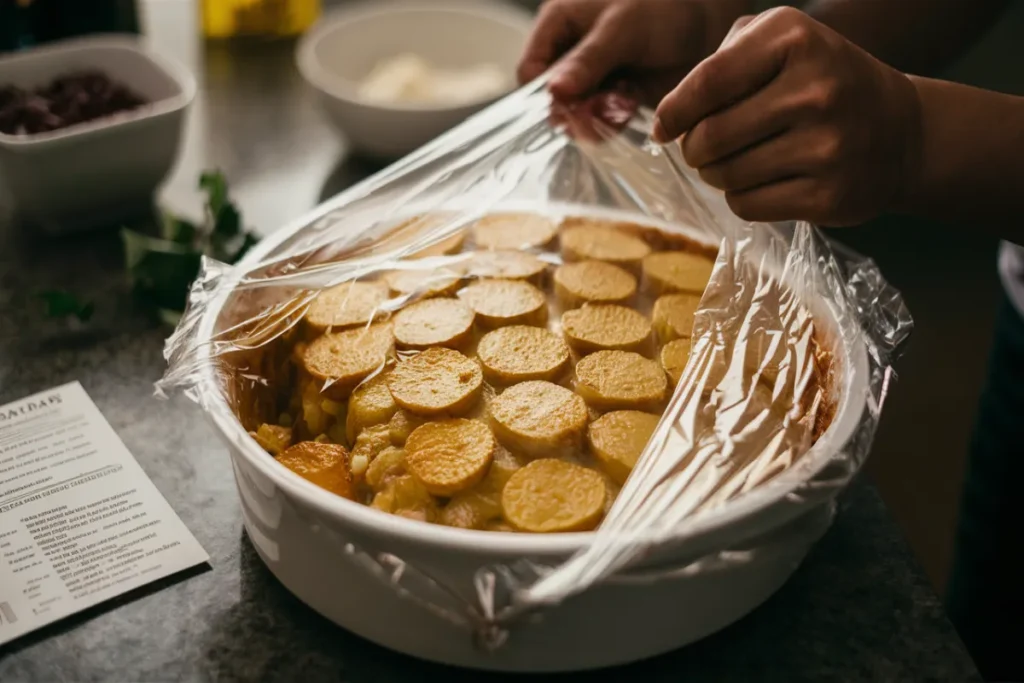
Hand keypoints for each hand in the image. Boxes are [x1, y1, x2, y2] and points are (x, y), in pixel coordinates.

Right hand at [518, 0, 748, 103]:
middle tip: (598, 110)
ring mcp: (594, 80)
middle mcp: (571, 56)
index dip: (543, 92)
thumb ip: (586, 60)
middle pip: (554, 98)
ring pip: (578, 114)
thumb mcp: (621, 27)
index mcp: (559, 26)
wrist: (708, 19)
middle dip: (574, 109)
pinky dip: (614, 122)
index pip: (530, 71)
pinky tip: (631, 108)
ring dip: (596, 118)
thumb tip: (553, 91)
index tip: (565, 105)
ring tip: (621, 105)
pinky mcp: (617, 100)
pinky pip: (603, 122)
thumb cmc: (662, 5)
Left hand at [653, 7, 922, 226]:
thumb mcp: (781, 43)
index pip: (708, 82)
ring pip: (724, 176)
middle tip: (703, 147)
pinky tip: (764, 181)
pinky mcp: (828, 196)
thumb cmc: (820, 82)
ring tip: (737, 161)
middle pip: (710, 137)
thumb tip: (669, 117)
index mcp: (795, 39)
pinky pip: (746, 205)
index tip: (664, 127)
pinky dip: (741, 197)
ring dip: (716, 174)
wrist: (901, 132)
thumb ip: (721, 61)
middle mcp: (815, 90)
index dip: (674, 111)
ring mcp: (826, 146)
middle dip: (694, 148)